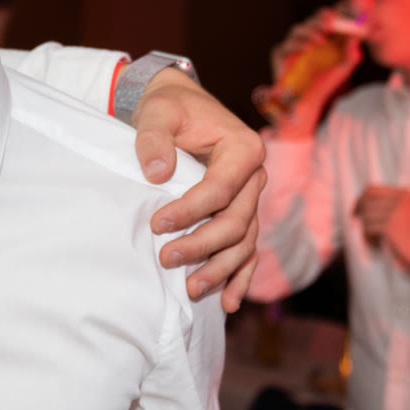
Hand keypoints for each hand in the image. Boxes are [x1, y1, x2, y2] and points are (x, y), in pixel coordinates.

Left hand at [133, 68, 266, 309]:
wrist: (178, 107)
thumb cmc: (169, 108)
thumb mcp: (158, 112)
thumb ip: (154, 138)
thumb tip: (157, 173)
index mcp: (243, 149)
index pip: (221, 189)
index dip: (191, 212)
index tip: (158, 224)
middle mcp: (254, 176)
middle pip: (237, 221)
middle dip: (203, 246)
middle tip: (166, 258)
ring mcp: (250, 198)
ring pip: (243, 241)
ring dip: (220, 269)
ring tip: (191, 289)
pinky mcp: (240, 213)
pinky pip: (246, 249)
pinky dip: (239, 276)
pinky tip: (226, 302)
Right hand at [267, 10, 362, 139]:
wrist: (309, 102)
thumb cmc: (326, 83)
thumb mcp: (344, 67)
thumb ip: (351, 53)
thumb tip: (357, 36)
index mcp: (322, 38)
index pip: (325, 19)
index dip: (332, 13)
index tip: (342, 12)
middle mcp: (307, 39)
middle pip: (311, 20)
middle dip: (320, 19)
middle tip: (330, 21)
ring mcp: (292, 46)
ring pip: (298, 29)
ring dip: (310, 31)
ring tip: (322, 38)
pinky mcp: (280, 55)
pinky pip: (286, 45)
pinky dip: (297, 44)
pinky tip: (308, 49)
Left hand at [353, 185, 409, 280]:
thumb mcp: (402, 217)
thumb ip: (384, 208)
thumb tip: (356, 205)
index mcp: (404, 194)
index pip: (372, 189)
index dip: (360, 200)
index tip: (355, 213)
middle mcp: (400, 198)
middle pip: (366, 202)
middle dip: (360, 216)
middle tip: (356, 227)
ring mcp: (396, 210)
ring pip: (365, 217)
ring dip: (366, 232)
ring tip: (376, 241)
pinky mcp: (390, 224)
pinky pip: (368, 229)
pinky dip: (369, 240)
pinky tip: (379, 246)